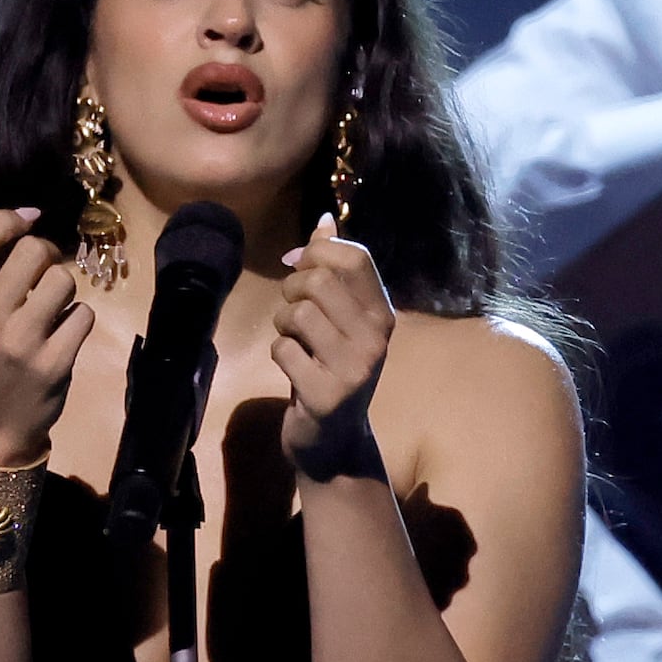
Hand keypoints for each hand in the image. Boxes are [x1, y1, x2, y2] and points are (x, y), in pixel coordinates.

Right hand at [0, 202, 93, 469]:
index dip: (7, 219)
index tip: (26, 219)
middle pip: (33, 251)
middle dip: (46, 255)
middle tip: (42, 272)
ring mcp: (22, 343)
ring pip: (64, 281)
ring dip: (65, 290)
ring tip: (51, 309)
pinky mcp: (55, 363)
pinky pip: (84, 315)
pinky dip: (78, 321)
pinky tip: (62, 336)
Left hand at [274, 217, 396, 481]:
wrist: (334, 442)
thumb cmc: (332, 370)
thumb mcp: (339, 320)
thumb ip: (333, 270)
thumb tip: (324, 219)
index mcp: (382, 314)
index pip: (355, 256)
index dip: (318, 251)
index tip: (298, 264)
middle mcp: (376, 338)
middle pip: (318, 281)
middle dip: (291, 290)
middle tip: (292, 313)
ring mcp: (354, 368)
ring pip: (298, 314)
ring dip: (282, 324)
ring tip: (292, 341)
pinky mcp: (326, 395)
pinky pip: (283, 350)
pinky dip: (279, 355)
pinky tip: (292, 370)